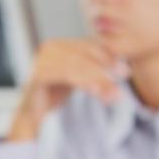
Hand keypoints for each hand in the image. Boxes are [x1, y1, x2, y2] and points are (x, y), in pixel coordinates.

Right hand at [6, 39, 126, 141]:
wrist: (32, 113)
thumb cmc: (54, 94)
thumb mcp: (78, 78)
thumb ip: (95, 70)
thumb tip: (125, 69)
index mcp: (60, 45)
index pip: (88, 45)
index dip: (109, 55)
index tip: (125, 70)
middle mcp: (50, 47)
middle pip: (84, 53)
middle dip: (106, 65)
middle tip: (124, 76)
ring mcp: (42, 59)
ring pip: (78, 64)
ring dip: (99, 78)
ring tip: (113, 91)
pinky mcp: (38, 74)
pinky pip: (66, 75)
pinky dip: (84, 83)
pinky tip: (97, 92)